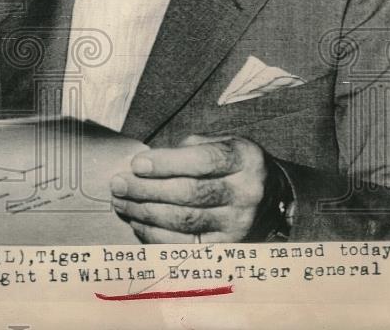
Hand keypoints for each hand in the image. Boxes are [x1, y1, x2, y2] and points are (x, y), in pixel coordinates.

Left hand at [110, 134, 267, 243]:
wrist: (271, 198)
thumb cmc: (232, 165)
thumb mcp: (220, 143)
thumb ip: (186, 149)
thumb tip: (143, 165)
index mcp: (244, 159)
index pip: (203, 161)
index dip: (166, 163)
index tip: (136, 164)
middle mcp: (246, 193)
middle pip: (189, 193)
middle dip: (146, 189)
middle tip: (118, 184)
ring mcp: (238, 224)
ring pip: (184, 221)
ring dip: (145, 212)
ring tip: (121, 203)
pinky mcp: (227, 247)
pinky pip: (186, 245)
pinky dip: (156, 235)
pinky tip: (138, 223)